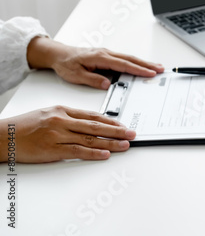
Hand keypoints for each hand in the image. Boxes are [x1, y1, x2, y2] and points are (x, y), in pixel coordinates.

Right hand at [0, 105, 135, 162]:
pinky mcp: (53, 150)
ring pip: (90, 139)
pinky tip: (105, 154)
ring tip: (125, 145)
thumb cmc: (25, 125)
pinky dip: (93, 152)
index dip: (111, 121)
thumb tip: (91, 122)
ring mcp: (58, 135)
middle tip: (131, 134)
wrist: (2, 135)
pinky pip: (78, 151)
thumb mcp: (49, 113)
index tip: (123, 125)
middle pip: (96, 126)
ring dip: (110, 142)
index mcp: (63, 110)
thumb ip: (70, 117)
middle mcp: (62, 121)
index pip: (93, 115)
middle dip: (117, 131)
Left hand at [27, 37, 163, 88]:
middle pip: (131, 59)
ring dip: (143, 62)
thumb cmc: (66, 64)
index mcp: (100, 57)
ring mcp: (107, 53)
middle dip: (147, 64)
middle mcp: (106, 53)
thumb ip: (92, 79)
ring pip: (129, 58)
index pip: (124, 64)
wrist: (58, 54)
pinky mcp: (107, 56)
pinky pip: (124, 58)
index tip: (150, 73)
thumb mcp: (76, 75)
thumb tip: (107, 83)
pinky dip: (136, 62)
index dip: (138, 69)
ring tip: (157, 67)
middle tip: (160, 69)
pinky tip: (142, 65)